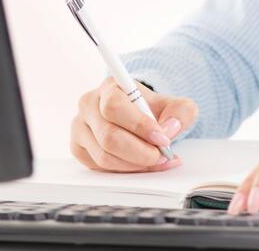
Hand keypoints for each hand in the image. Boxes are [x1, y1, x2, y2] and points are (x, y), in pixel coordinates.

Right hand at [70, 77, 198, 172]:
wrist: (137, 115)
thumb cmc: (151, 109)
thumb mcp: (174, 105)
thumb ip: (180, 112)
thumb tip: (170, 128)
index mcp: (109, 87)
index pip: (115, 107)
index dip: (139, 126)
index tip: (162, 138)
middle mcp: (89, 105)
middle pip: (108, 137)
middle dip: (140, 152)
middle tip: (161, 155)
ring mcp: (80, 127)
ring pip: (104, 156)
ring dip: (134, 164)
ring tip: (155, 160)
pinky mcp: (78, 148)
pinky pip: (99, 167)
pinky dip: (123, 170)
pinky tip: (140, 165)